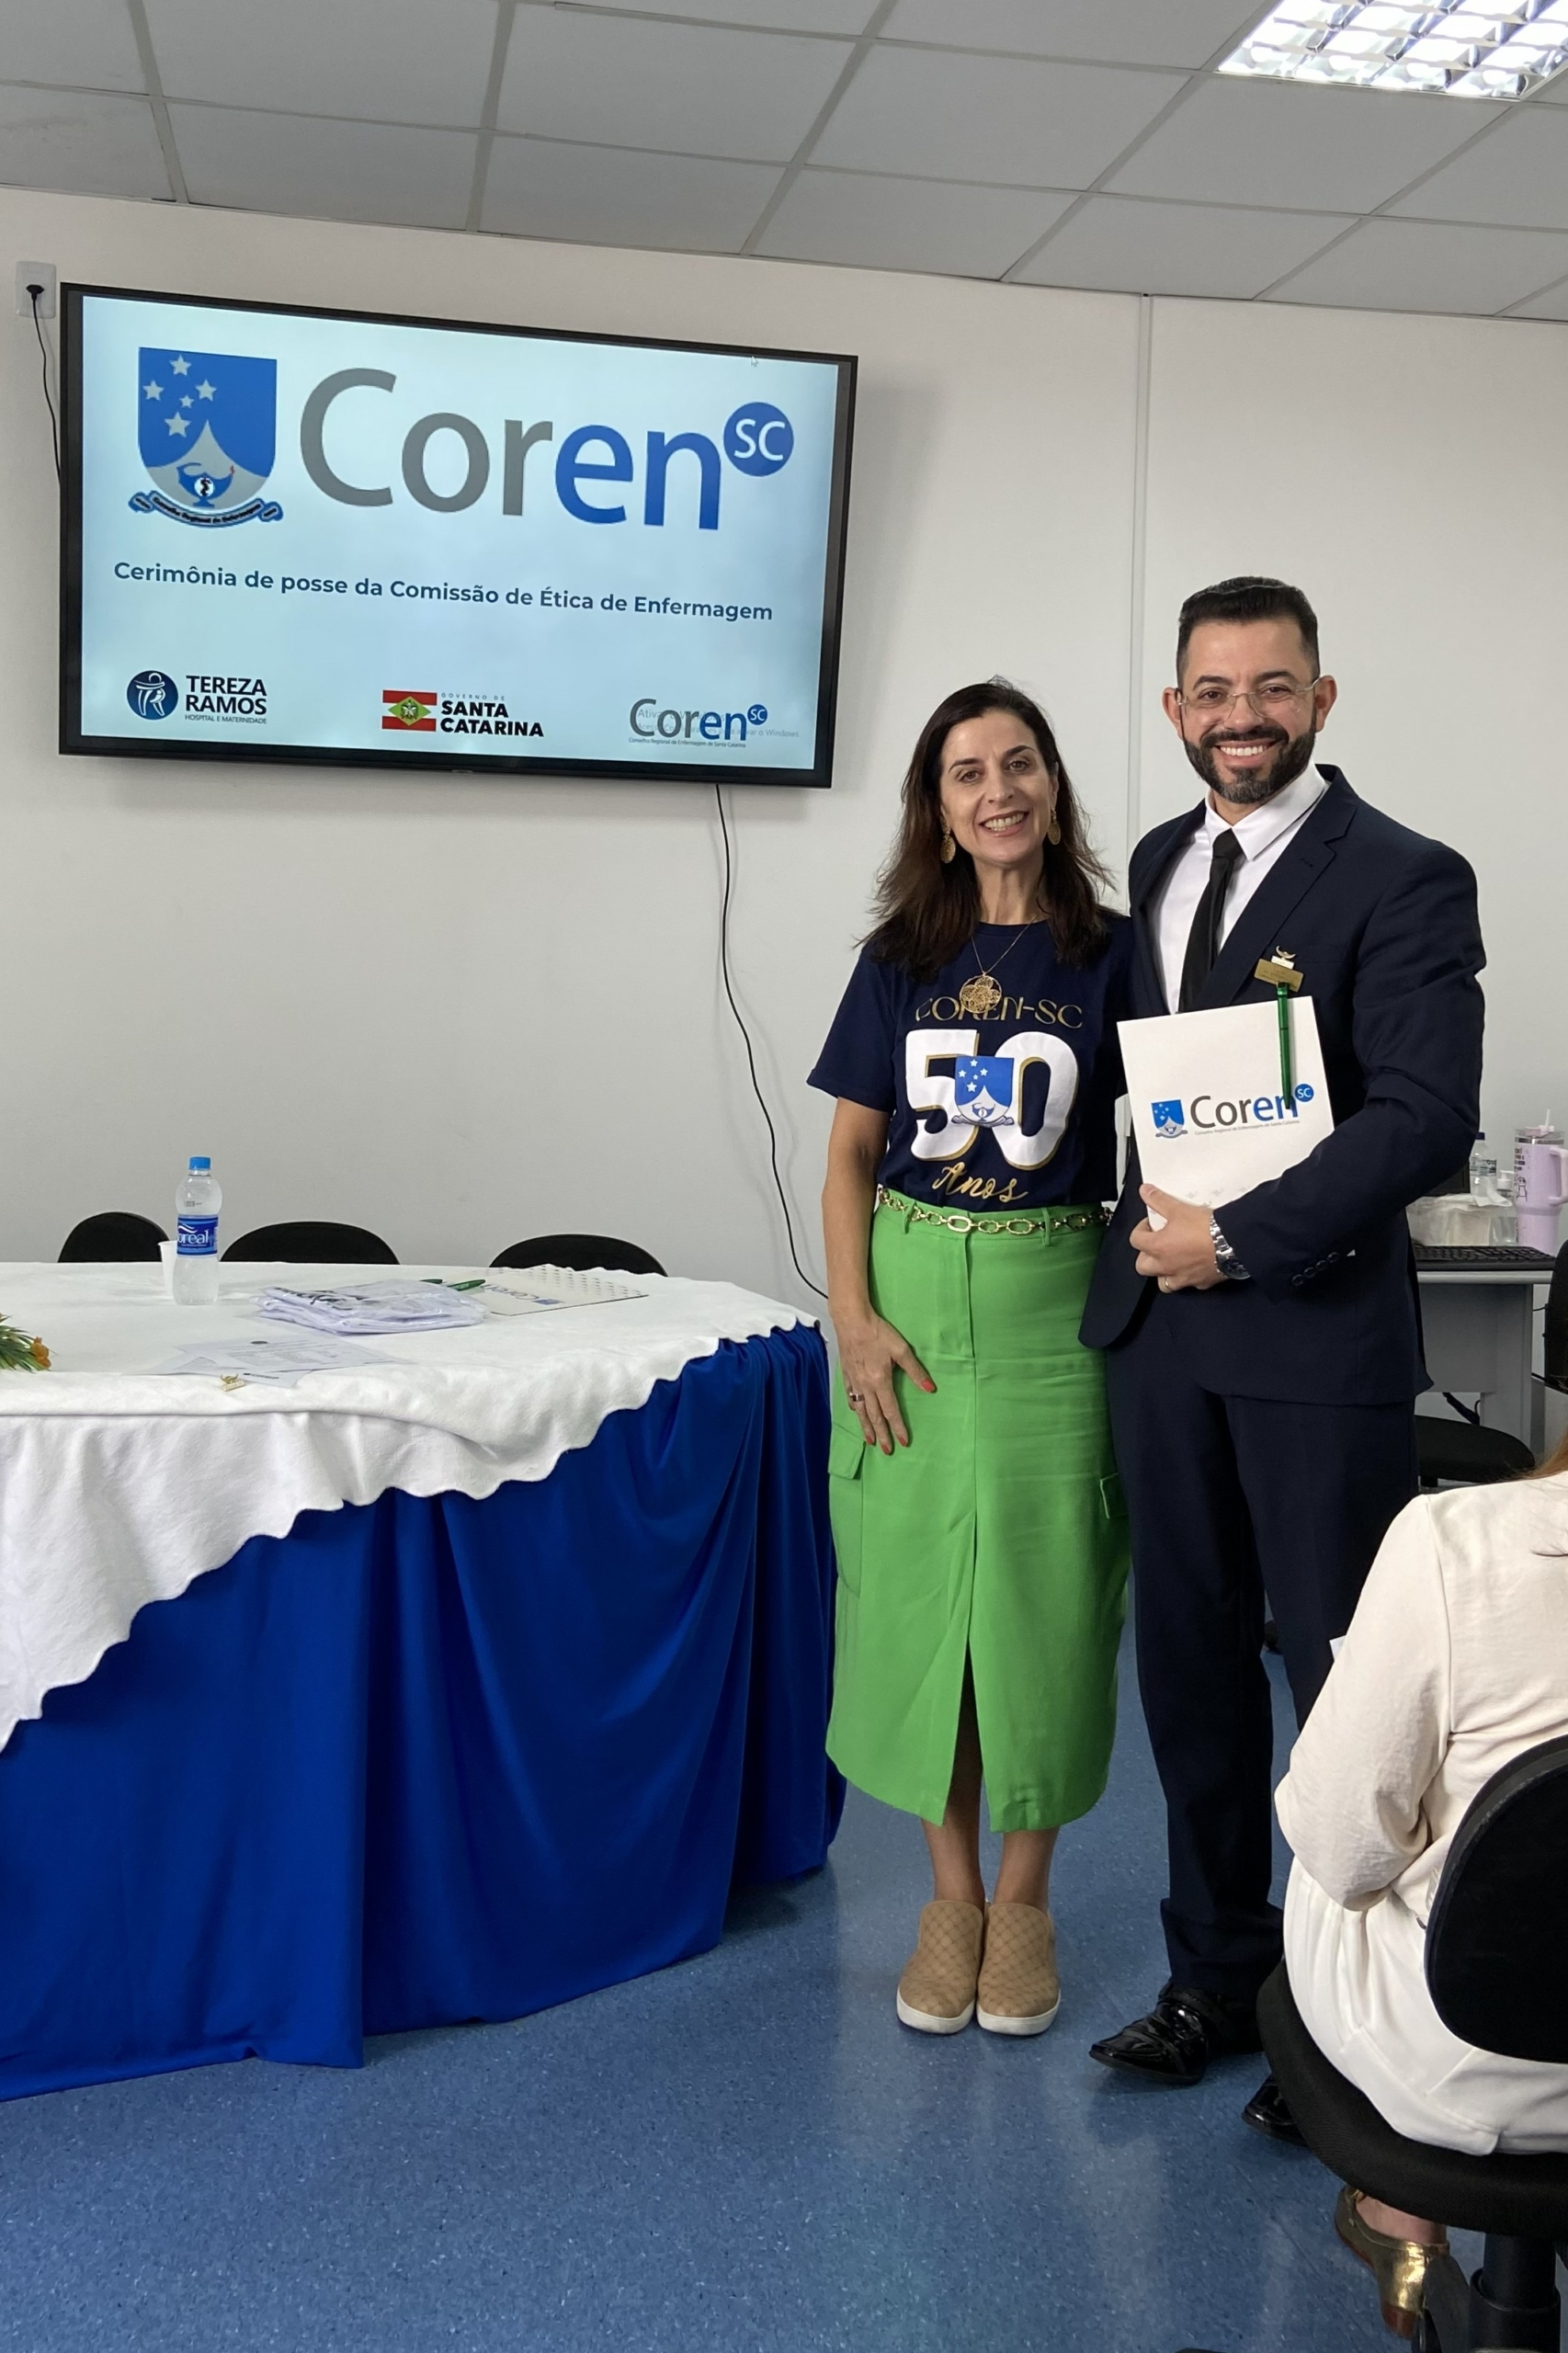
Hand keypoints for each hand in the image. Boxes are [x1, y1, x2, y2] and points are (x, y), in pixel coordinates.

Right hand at [832, 1309, 934, 1453]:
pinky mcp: (847, 1374)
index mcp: (880, 1381)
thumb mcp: (901, 1349)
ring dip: (866, 1427)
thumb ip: (915, 1370)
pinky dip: (854, 1408)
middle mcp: (866, 1386)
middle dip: (881, 1434)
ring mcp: (854, 1381)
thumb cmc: (876, 1332)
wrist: (851, 1320)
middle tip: (886, 1450)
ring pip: (860, 1410)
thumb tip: (929, 1388)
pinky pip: (850, 1397)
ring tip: (870, 1441)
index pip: (891, 1411)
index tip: (903, 1442)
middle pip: (874, 1416)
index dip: (898, 1428)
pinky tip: (856, 1412)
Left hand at [1130, 1185, 1224, 1292]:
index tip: (1151, 1223)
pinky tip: (1194, 1266)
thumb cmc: (1205, 1228)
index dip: (1140, 1229)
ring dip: (1163, 1273)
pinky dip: (1188, 1277)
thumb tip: (1145, 1192)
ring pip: (1163, 1283)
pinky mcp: (1201, 1283)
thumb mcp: (1178, 1209)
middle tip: (1156, 1244)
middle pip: (1143, 1267)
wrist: (1232, 1242)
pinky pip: (1189, 1284)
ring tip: (1171, 1260)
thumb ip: (1158, 1200)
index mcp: (1157, 1248)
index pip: (1135, 1240)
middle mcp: (1167, 1266)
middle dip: (1145, 1256)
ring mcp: (1183, 1277)